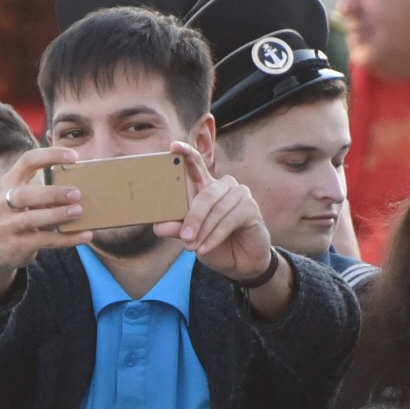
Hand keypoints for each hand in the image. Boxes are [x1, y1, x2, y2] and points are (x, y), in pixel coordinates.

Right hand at [0, 146, 94, 299]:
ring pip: (32, 218)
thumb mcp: (25, 197)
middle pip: (25, 194)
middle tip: (77, 193)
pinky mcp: (18, 245)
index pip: (27, 161)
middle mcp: (4, 202)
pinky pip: (44, 241)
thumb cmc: (20, 215)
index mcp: (10, 182)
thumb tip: (83, 183)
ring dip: (57, 214)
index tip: (74, 156)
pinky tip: (85, 235)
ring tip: (79, 211)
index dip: (50, 155)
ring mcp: (8, 225)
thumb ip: (44, 188)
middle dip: (52, 193)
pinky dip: (67, 238)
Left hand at [153, 141, 274, 281]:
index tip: (173, 146)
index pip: (195, 165)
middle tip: (184, 239)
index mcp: (205, 186)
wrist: (238, 262)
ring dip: (204, 231)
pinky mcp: (251, 208)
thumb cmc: (212, 243)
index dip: (186, 153)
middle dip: (193, 218)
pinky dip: (215, 236)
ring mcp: (240, 194)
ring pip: (217, 209)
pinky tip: (206, 248)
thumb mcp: (190, 237)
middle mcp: (223, 185)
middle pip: (205, 194)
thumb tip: (158, 226)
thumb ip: (176, 228)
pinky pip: (229, 220)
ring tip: (194, 247)